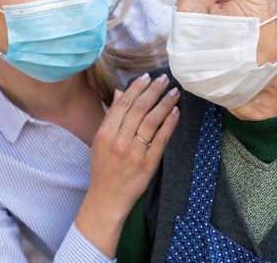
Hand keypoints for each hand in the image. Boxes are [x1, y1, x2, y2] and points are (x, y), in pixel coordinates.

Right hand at [76, 72, 179, 256]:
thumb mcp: (100, 140)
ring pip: (151, 121)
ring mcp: (134, 153)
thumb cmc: (103, 168)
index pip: (123, 103)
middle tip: (165, 79)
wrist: (107, 198)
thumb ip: (111, 116)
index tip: (148, 76)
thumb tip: (119, 92)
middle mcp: (119, 141)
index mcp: (105, 133)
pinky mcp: (148, 164)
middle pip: (139, 109)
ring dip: (164, 104)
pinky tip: (176, 112)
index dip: (137, 87)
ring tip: (174, 92)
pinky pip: (161, 139)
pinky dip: (169, 123)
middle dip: (153, 91)